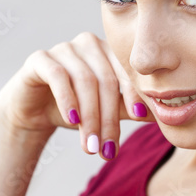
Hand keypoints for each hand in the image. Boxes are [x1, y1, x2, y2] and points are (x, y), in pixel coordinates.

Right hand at [0, 32, 154, 159]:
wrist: (33, 110)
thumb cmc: (76, 108)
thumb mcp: (105, 110)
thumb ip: (129, 108)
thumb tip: (161, 116)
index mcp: (109, 52)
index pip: (127, 70)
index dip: (135, 92)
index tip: (142, 118)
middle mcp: (88, 44)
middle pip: (106, 80)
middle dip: (108, 119)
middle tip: (108, 150)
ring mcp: (63, 49)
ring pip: (84, 81)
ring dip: (89, 118)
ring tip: (90, 147)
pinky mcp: (40, 59)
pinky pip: (58, 76)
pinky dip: (67, 99)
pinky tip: (73, 121)